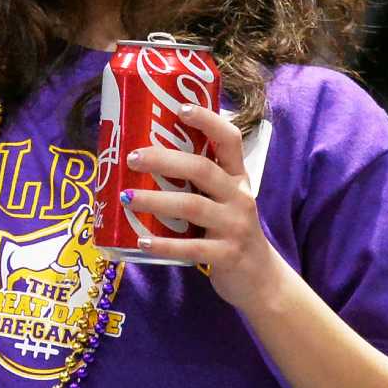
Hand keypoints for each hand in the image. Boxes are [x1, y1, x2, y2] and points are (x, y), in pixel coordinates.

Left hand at [119, 103, 286, 313]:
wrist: (261, 279)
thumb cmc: (231, 232)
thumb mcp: (226, 201)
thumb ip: (199, 184)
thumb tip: (147, 162)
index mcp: (237, 179)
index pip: (230, 139)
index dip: (208, 120)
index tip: (181, 107)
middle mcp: (239, 197)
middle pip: (203, 169)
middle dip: (165, 160)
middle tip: (133, 157)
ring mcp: (235, 226)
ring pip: (193, 206)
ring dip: (155, 200)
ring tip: (126, 198)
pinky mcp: (227, 255)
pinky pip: (192, 247)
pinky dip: (164, 244)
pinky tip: (141, 241)